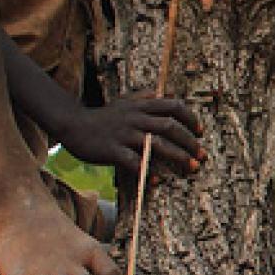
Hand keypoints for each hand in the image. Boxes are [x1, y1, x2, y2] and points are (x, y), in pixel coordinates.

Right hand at [58, 92, 203, 175]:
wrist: (72, 125)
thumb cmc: (102, 116)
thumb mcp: (122, 101)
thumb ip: (142, 97)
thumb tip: (161, 93)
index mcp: (140, 106)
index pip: (173, 106)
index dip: (190, 118)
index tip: (200, 132)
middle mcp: (135, 118)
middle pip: (170, 127)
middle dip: (190, 142)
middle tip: (202, 155)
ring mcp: (124, 134)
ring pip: (157, 144)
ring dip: (178, 156)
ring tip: (191, 167)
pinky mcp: (112, 150)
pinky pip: (134, 162)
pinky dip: (148, 172)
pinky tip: (158, 181)